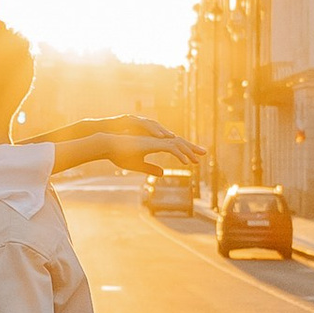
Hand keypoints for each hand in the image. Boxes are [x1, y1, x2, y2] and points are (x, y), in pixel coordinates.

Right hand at [53, 117, 201, 174]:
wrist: (109, 146)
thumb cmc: (120, 154)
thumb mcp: (138, 165)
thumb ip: (151, 168)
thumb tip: (164, 173)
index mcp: (154, 144)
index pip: (174, 146)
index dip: (185, 152)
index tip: (195, 159)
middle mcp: (156, 140)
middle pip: (179, 142)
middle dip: (192, 148)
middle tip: (205, 153)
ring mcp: (154, 140)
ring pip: (176, 144)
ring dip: (188, 152)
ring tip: (197, 160)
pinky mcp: (152, 142)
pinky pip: (169, 148)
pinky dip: (179, 154)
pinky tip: (185, 162)